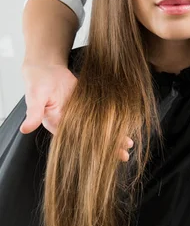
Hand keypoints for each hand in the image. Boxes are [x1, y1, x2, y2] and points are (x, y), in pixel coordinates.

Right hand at [19, 63, 133, 160]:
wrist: (47, 68)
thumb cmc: (38, 83)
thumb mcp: (36, 97)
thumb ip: (34, 113)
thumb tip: (25, 128)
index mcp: (58, 126)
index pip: (76, 143)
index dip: (91, 150)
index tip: (104, 158)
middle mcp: (71, 124)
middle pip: (91, 139)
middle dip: (107, 147)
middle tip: (123, 155)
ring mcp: (81, 116)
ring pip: (99, 130)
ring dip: (113, 136)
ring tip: (128, 144)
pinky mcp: (89, 106)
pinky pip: (102, 117)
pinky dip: (113, 122)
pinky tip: (125, 126)